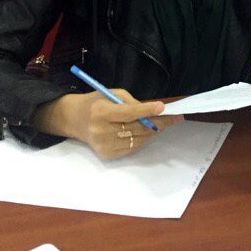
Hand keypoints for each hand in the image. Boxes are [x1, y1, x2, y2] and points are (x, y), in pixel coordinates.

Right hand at [36, 90, 181, 159]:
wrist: (75, 120)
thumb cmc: (96, 103)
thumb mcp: (112, 94)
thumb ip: (131, 103)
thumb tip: (154, 111)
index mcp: (101, 113)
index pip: (128, 113)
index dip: (146, 110)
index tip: (163, 107)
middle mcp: (101, 131)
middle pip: (137, 128)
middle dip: (159, 122)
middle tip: (175, 117)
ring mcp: (104, 146)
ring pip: (138, 140)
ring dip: (154, 131)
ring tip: (166, 123)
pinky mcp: (107, 155)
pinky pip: (132, 148)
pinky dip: (144, 139)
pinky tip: (150, 131)